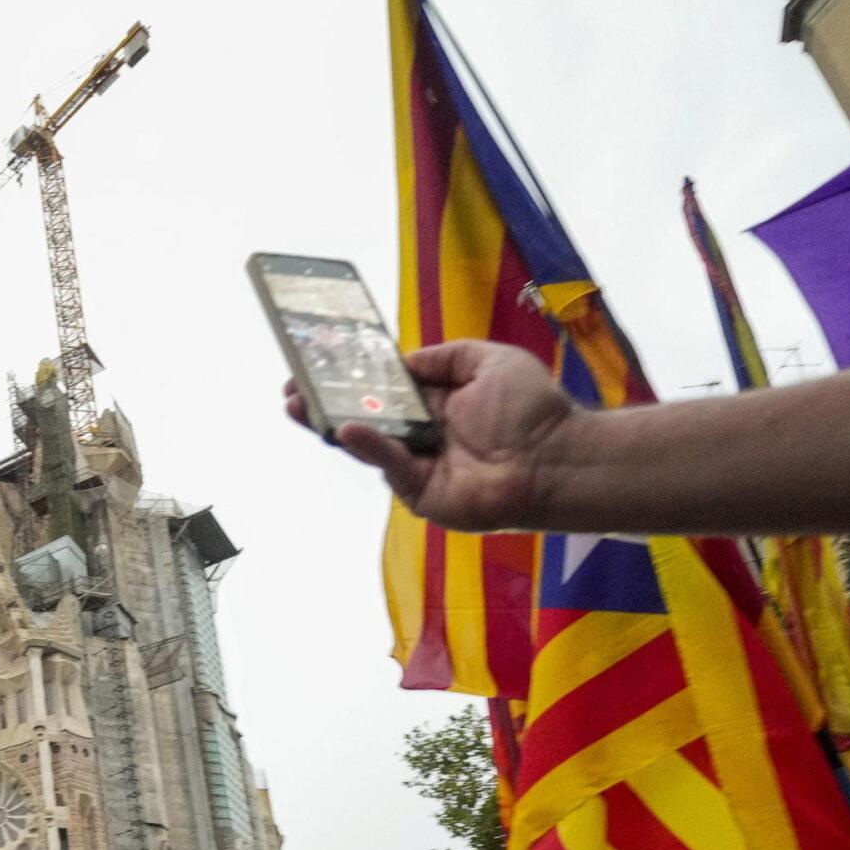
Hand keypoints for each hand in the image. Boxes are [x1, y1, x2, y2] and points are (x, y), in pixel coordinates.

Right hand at [287, 340, 574, 531]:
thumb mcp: (487, 360)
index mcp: (438, 403)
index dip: (352, 376)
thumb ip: (442, 357)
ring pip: (366, 443)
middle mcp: (423, 435)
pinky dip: (368, 447)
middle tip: (291, 389)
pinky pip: (390, 465)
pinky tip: (347, 429)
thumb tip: (402, 361)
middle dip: (325, 402)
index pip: (385, 387)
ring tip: (297, 406)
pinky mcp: (421, 493)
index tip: (319, 362)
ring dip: (330, 424)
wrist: (559, 458)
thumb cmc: (533, 409)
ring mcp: (419, 465)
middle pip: (364, 416)